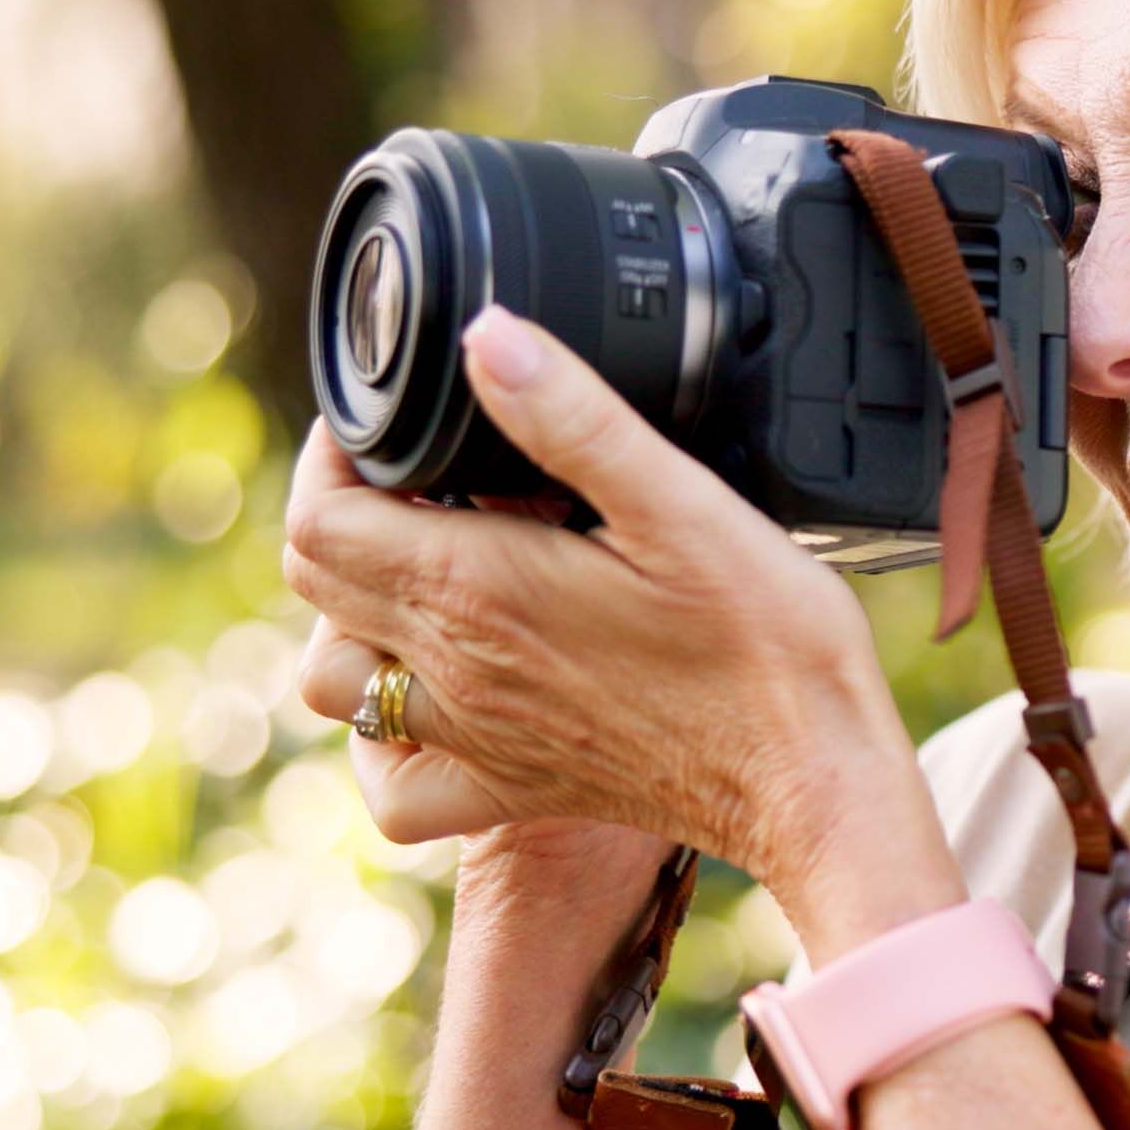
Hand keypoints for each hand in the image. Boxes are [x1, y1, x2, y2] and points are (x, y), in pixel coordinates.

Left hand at [282, 309, 939, 923]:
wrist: (813, 778)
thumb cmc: (766, 644)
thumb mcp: (681, 503)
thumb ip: (573, 417)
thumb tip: (487, 338)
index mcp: (480, 589)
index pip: (320, 520)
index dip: (331, 455)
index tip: (385, 427)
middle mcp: (456, 671)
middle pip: (316, 585)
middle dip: (340, 513)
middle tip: (410, 477)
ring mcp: (476, 738)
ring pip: (336, 683)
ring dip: (351, 616)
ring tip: (421, 570)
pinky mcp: (511, 791)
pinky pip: (396, 786)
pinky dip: (387, 740)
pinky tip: (436, 695)